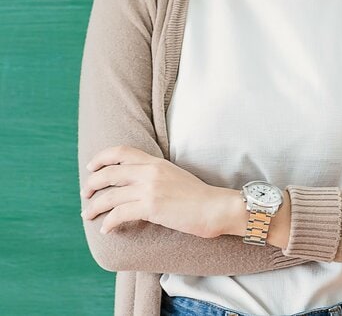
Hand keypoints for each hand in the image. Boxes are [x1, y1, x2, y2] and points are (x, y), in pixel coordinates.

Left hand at [80, 145, 238, 238]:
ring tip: (88, 215)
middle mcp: (150, 172)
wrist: (216, 208)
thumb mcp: (176, 176)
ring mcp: (149, 189)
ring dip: (94, 207)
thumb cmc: (200, 197)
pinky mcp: (151, 207)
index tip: (92, 167)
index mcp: (156, 162)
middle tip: (86, 194)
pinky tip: (106, 229)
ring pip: (109, 196)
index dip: (102, 158)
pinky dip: (108, 222)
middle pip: (109, 173)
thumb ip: (156, 175)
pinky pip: (119, 214)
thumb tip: (139, 184)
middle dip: (92, 185)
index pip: (121, 151)